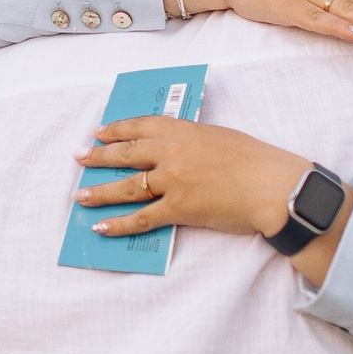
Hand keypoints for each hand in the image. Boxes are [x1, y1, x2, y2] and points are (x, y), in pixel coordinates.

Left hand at [73, 115, 308, 239]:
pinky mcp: (178, 209)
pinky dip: (120, 224)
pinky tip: (102, 227)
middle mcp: (171, 153)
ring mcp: (172, 181)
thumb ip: (193, 140)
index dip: (117, 129)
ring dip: (100, 192)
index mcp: (182, 130)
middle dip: (99, 157)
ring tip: (80, 197)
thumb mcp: (220, 137)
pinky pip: (142, 218)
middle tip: (80, 158)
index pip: (141, 126)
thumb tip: (177, 149)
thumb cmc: (256, 160)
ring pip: (127, 187)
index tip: (101, 132)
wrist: (272, 186)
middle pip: (126, 154)